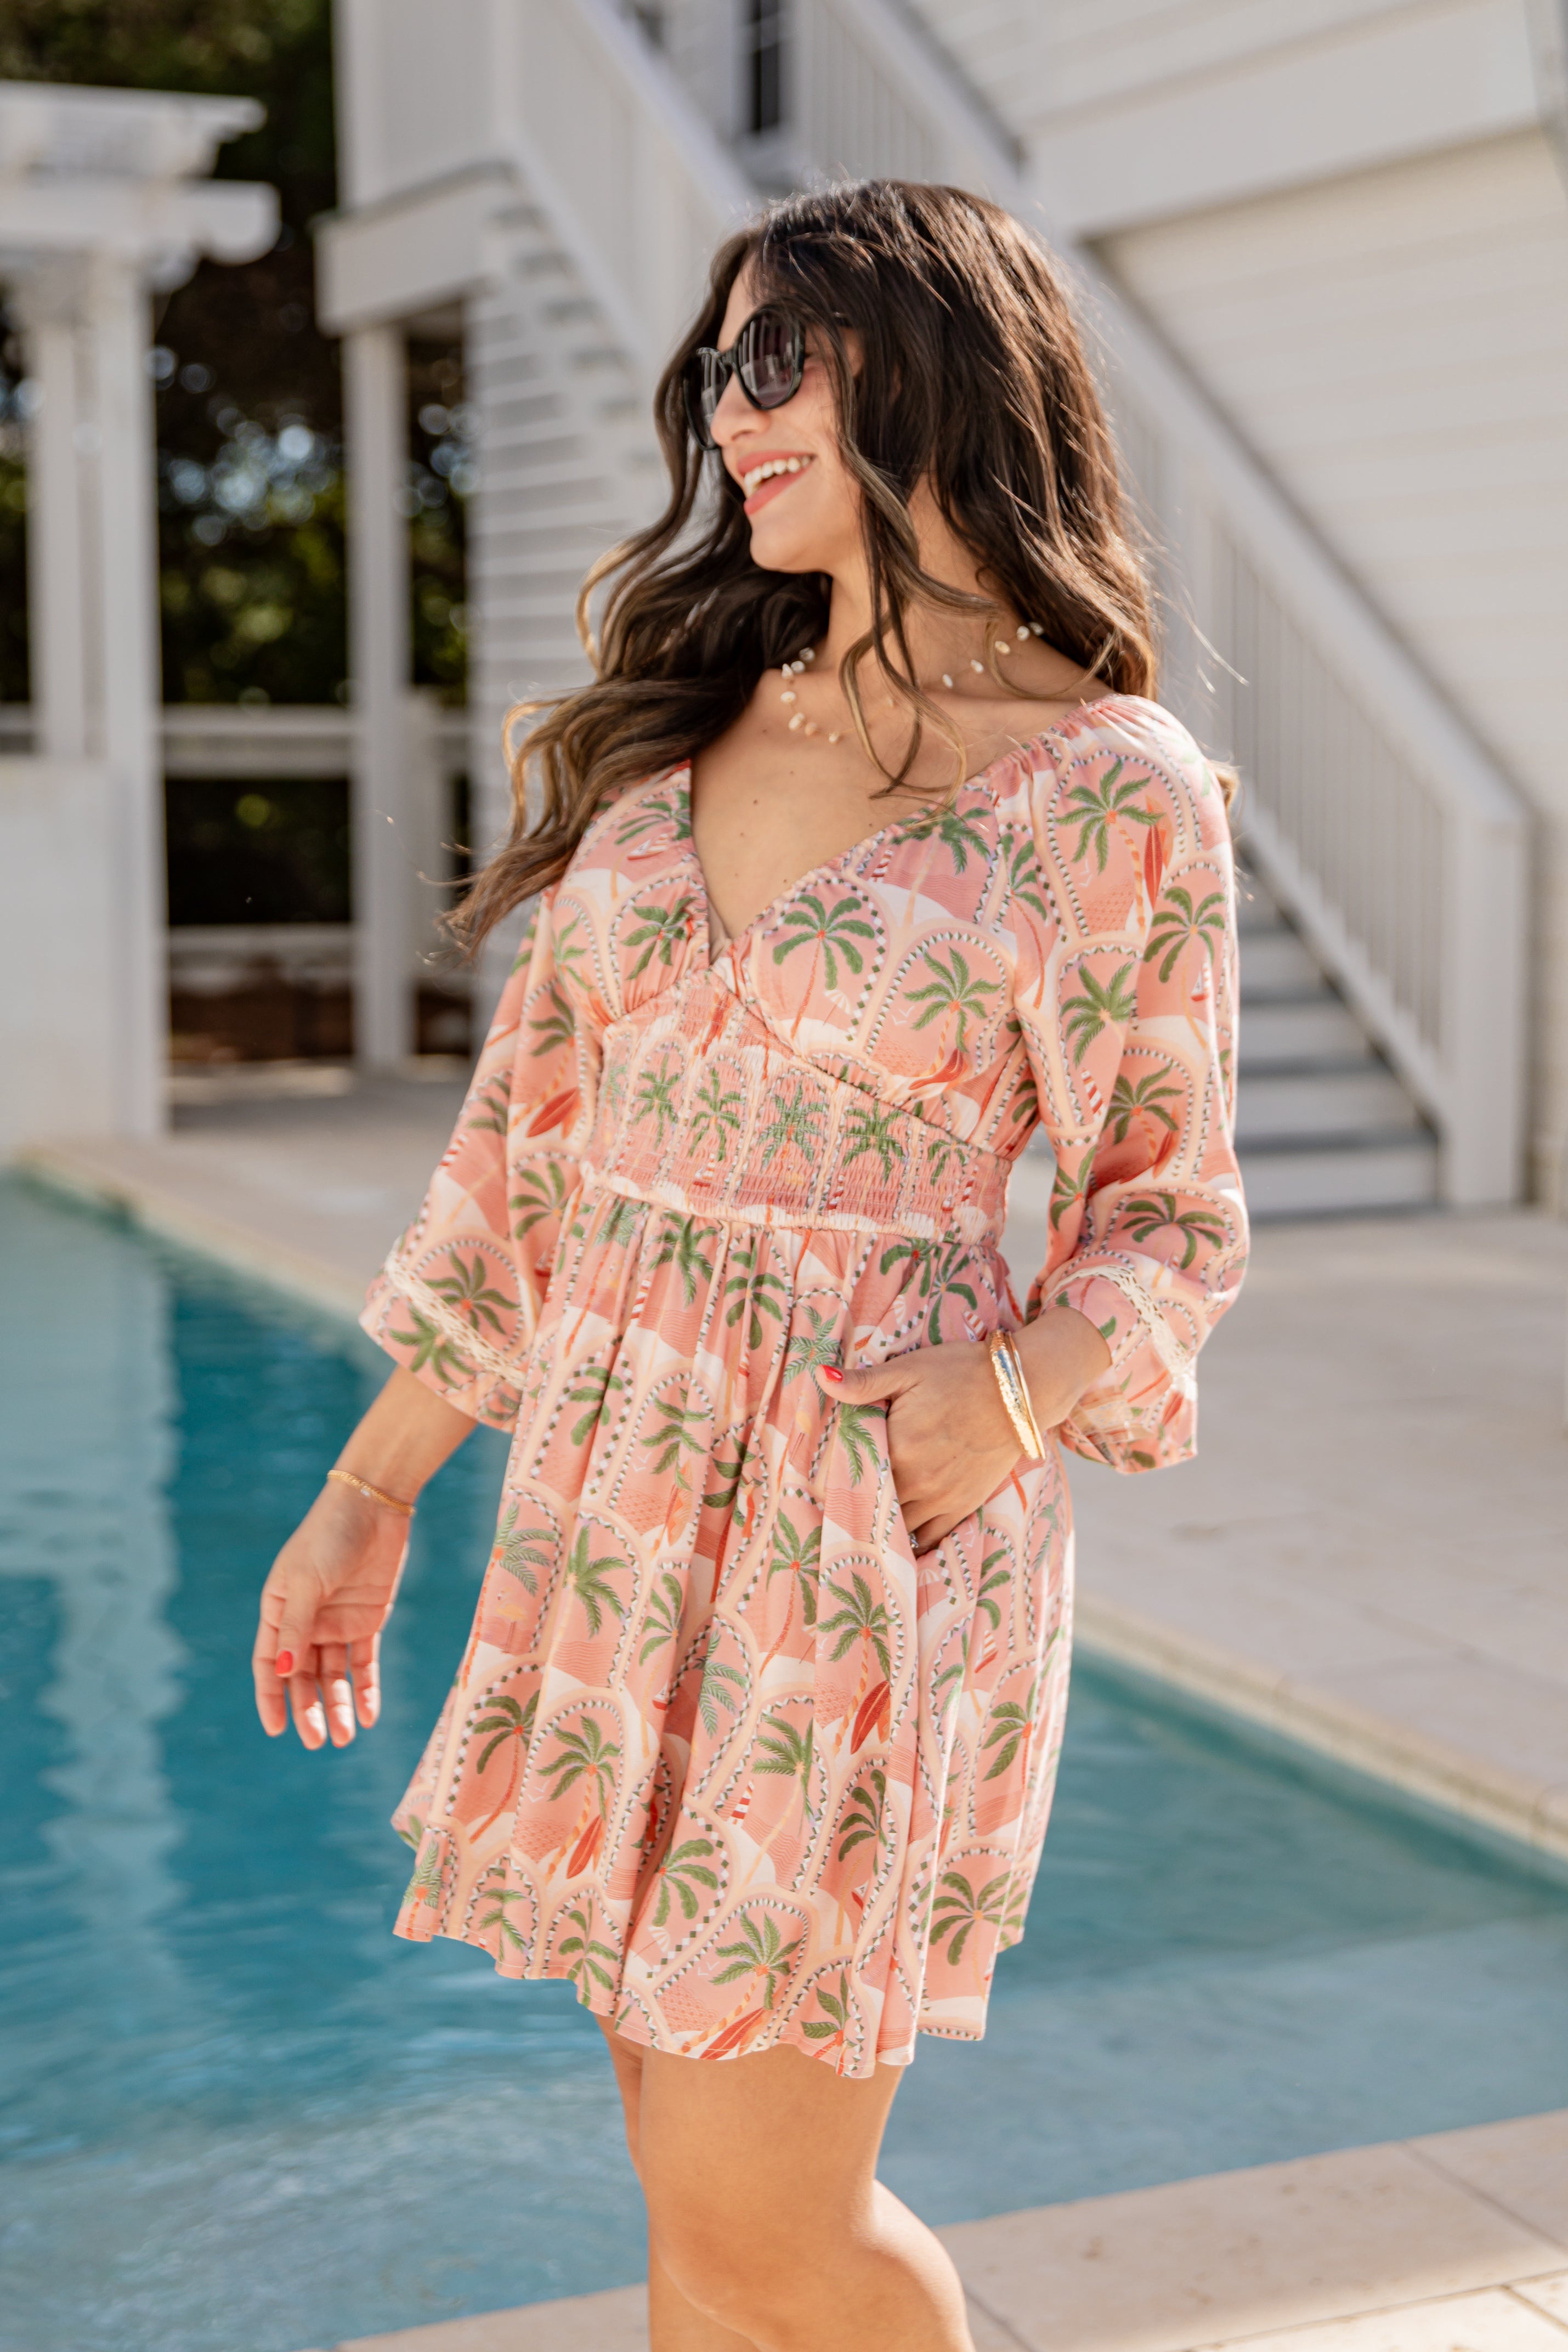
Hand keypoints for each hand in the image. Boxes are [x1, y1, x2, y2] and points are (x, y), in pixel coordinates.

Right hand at [252, 1482, 410, 1749]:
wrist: (375, 1504)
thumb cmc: (330, 1535)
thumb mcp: (307, 1580)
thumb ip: (296, 1626)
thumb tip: (282, 1673)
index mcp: (278, 1609)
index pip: (269, 1663)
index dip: (271, 1697)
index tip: (277, 1730)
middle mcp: (305, 1621)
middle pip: (303, 1676)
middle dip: (309, 1710)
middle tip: (318, 1742)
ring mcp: (337, 1622)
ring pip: (334, 1675)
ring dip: (339, 1705)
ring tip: (346, 1738)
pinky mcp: (368, 1619)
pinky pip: (365, 1663)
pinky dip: (367, 1689)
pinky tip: (371, 1716)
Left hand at [817, 1308, 1111, 1549]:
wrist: (1020, 1389)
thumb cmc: (960, 1372)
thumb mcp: (908, 1370)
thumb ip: (862, 1383)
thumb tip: (820, 1377)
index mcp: (897, 1448)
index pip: (854, 1474)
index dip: (838, 1477)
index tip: (822, 1481)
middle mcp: (917, 1481)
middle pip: (873, 1505)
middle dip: (858, 1503)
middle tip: (838, 1506)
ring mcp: (942, 1497)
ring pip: (899, 1526)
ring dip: (882, 1524)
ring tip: (865, 1523)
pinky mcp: (963, 1505)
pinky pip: (931, 1537)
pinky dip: (913, 1540)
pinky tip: (900, 1538)